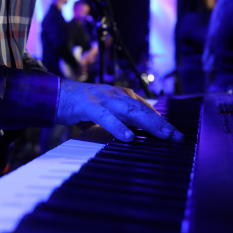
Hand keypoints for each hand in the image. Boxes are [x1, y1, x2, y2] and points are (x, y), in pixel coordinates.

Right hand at [55, 79, 183, 141]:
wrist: (56, 95)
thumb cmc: (83, 105)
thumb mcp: (106, 112)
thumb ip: (121, 120)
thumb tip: (138, 135)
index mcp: (122, 95)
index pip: (147, 109)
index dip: (162, 122)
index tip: (176, 135)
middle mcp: (116, 94)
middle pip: (143, 109)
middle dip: (162, 123)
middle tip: (176, 137)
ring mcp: (103, 98)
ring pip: (130, 111)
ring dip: (149, 123)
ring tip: (163, 135)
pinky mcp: (89, 105)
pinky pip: (106, 116)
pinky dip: (118, 127)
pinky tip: (129, 137)